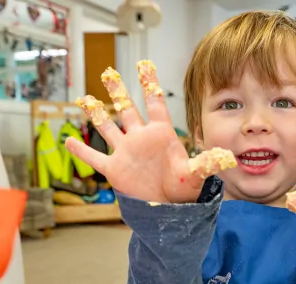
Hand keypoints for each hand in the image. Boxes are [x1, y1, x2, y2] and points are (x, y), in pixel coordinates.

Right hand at [65, 62, 235, 203]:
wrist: (169, 209)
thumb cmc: (185, 189)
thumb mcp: (197, 174)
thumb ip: (208, 162)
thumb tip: (228, 157)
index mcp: (161, 134)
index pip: (154, 103)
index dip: (149, 84)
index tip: (144, 63)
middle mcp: (141, 138)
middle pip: (127, 109)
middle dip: (118, 91)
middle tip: (109, 72)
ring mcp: (126, 152)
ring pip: (108, 128)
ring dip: (96, 114)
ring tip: (84, 99)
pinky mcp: (115, 169)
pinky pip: (95, 158)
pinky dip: (81, 151)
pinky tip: (67, 141)